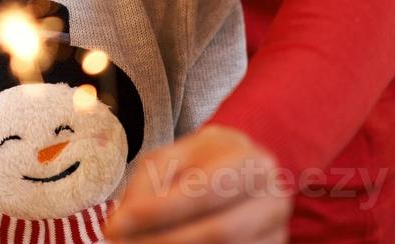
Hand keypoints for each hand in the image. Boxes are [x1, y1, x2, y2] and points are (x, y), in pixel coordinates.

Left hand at [105, 124, 290, 242]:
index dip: (157, 212)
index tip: (116, 225)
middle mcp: (273, 198)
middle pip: (218, 232)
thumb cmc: (202, 163)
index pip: (202, 191)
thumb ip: (146, 186)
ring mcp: (278, 231)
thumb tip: (119, 226)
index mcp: (251, 162)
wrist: (243, 171)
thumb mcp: (172, 159)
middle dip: (165, 242)